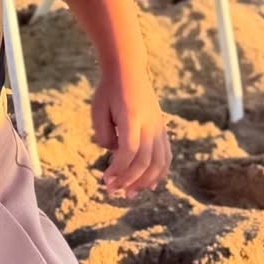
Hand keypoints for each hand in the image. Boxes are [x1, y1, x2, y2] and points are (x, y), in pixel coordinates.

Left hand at [91, 69, 169, 197]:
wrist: (128, 71)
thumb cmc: (108, 90)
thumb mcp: (98, 110)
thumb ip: (104, 135)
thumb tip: (115, 154)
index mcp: (132, 117)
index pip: (129, 151)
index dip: (118, 169)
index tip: (105, 180)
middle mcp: (149, 123)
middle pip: (144, 160)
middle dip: (128, 180)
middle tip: (111, 191)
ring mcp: (159, 127)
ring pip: (159, 162)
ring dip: (144, 181)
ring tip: (129, 193)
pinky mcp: (162, 129)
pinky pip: (166, 156)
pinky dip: (160, 173)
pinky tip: (150, 185)